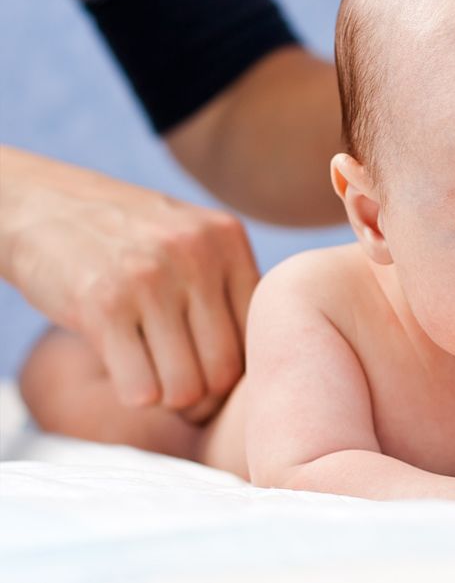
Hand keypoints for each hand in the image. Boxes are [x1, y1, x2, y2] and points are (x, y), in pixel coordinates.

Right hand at [1, 147, 257, 420]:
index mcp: (228, 239)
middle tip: (182, 391)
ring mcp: (151, 278)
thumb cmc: (126, 238)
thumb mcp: (192, 239)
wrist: (40, 204)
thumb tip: (266, 365)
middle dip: (203, 396)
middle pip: (225, 371)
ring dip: (167, 398)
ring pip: (185, 388)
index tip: (213, 375)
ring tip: (153, 377)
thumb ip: (228, 285)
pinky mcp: (104, 305)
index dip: (239, 371)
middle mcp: (197, 255)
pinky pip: (141, 389)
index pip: (260, 335)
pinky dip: (134, 393)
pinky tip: (125, 368)